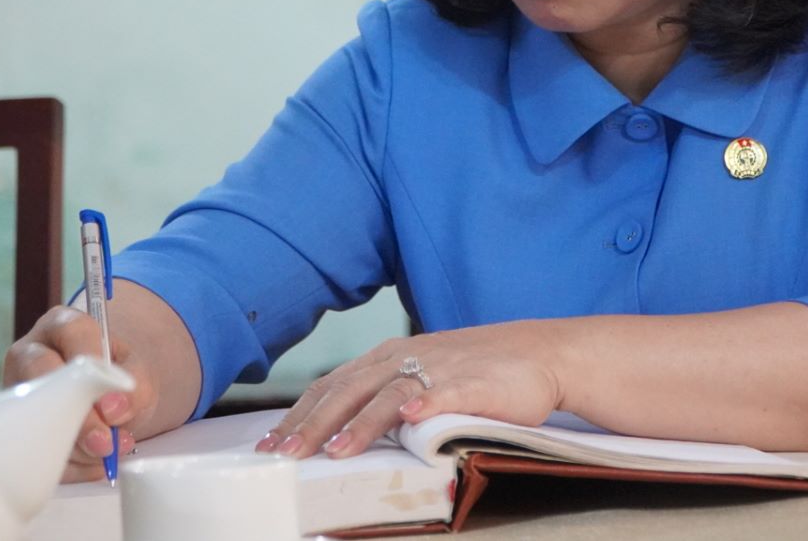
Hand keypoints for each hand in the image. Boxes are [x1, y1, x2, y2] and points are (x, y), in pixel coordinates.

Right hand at [3, 304, 156, 481]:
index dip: (94, 364)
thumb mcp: (138, 374)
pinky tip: (91, 466)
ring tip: (106, 454)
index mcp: (65, 325)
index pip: (74, 331)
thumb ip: (136, 385)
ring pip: (33, 414)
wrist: (107, 398)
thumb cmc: (118, 377)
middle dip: (78, 415)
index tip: (114, 404)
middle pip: (43, 371)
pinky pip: (31, 447)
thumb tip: (114, 409)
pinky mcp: (13, 422)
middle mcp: (32, 351)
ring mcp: (17, 387)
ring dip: (73, 445)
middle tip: (105, 443)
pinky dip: (65, 465)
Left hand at [256, 320, 565, 458]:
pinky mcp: (475, 383)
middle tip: (284, 454)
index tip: (269, 444)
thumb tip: (335, 430)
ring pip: (389, 394)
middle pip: (349, 390)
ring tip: (335, 451)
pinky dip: (425, 403)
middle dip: (313, 424)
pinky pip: (445, 392)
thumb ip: (381, 397)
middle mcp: (407, 358)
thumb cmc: (475, 370)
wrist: (538, 352)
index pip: (332, 385)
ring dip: (361, 423)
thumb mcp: (419, 376)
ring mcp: (440, 369)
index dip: (299, 414)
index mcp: (389, 357)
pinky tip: (409, 417)